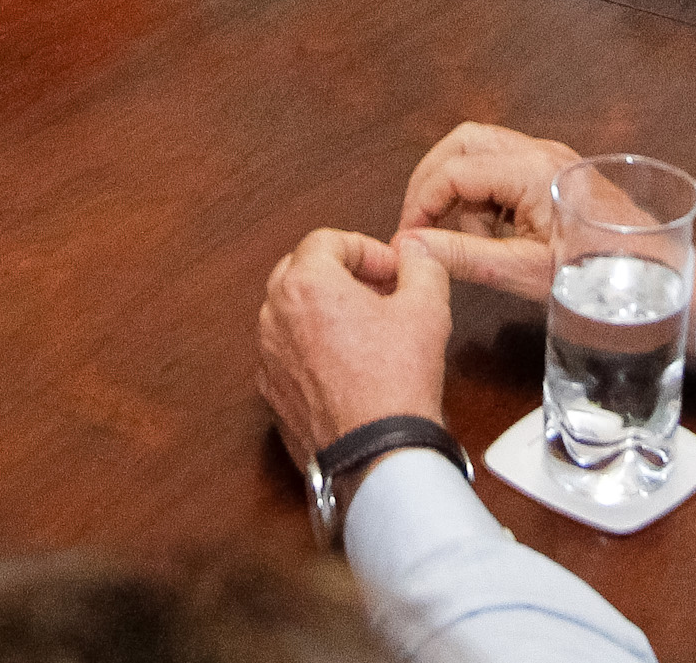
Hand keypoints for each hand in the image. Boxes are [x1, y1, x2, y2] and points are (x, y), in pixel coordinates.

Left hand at [256, 229, 452, 468]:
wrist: (376, 455)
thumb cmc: (395, 384)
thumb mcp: (427, 308)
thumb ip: (422, 265)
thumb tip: (415, 253)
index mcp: (305, 284)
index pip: (327, 239)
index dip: (367, 248)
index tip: (393, 270)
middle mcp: (274, 316)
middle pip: (301, 271)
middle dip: (341, 274)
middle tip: (379, 292)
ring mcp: (268, 358)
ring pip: (291, 313)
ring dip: (326, 310)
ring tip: (368, 330)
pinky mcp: (271, 394)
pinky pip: (289, 354)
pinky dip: (313, 348)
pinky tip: (350, 367)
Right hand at [393, 120, 579, 301]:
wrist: (649, 274)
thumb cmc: (596, 274)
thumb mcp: (521, 270)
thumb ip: (461, 255)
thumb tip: (410, 245)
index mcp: (532, 169)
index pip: (453, 171)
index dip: (422, 204)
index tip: (410, 238)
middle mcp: (539, 151)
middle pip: (463, 142)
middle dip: (434, 181)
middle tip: (422, 224)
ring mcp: (548, 156)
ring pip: (481, 151)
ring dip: (462, 189)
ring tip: (476, 237)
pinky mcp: (553, 170)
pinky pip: (502, 167)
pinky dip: (486, 195)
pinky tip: (500, 235)